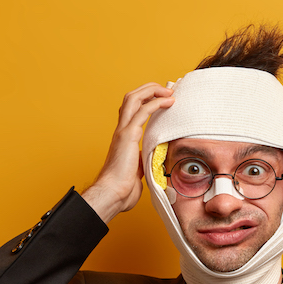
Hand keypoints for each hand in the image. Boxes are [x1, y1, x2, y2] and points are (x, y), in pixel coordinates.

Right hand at [82, 83, 174, 222]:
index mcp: (124, 138)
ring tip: (169, 90)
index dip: (147, 99)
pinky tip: (169, 101)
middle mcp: (122, 130)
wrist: (113, 195)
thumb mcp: (138, 171)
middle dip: (150, 89)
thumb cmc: (123, 189)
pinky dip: (156, 102)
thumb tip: (152, 163)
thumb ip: (143, 162)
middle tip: (168, 89)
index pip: (133, 110)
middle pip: (132, 97)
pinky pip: (143, 111)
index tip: (165, 98)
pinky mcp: (128, 135)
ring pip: (134, 98)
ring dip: (153, 90)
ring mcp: (123, 131)